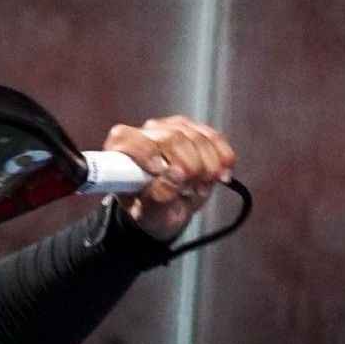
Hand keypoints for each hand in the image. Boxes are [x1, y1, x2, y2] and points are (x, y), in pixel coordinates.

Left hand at [103, 114, 236, 242]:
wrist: (169, 209)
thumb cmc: (152, 212)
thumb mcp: (149, 215)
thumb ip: (157, 197)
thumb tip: (174, 174)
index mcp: (122, 153)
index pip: (126, 139)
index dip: (144, 151)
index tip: (160, 171)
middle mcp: (145, 134)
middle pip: (171, 138)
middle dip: (188, 166)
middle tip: (190, 190)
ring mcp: (172, 127)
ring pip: (196, 137)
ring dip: (206, 166)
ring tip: (200, 188)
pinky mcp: (194, 128)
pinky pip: (214, 137)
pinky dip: (222, 158)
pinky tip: (220, 175)